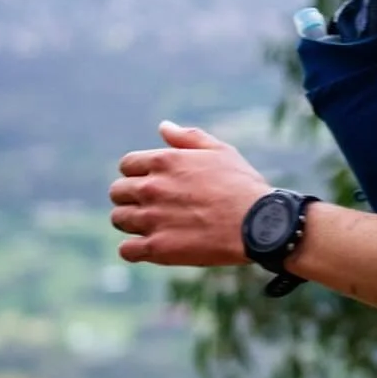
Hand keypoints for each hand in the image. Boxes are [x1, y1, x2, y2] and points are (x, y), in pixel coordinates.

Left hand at [109, 122, 271, 267]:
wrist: (259, 224)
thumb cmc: (243, 186)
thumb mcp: (220, 151)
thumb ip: (188, 137)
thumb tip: (163, 126)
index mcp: (164, 161)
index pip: (127, 165)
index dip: (137, 174)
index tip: (152, 183)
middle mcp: (151, 188)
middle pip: (117, 192)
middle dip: (130, 198)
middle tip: (151, 207)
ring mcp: (152, 218)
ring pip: (119, 219)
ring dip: (131, 222)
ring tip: (152, 227)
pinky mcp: (157, 248)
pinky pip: (127, 250)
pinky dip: (134, 249)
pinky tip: (149, 248)